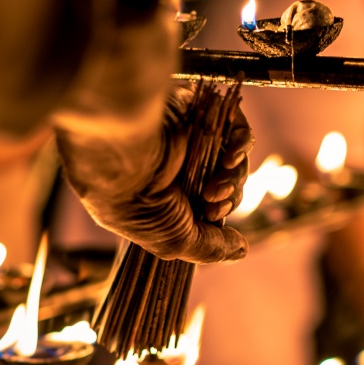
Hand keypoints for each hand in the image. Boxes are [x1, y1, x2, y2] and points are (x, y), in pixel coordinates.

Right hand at [61, 86, 253, 263]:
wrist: (122, 154)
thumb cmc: (140, 204)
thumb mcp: (175, 240)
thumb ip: (211, 248)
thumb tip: (242, 250)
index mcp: (164, 200)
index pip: (206, 208)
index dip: (219, 213)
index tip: (213, 214)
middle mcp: (176, 171)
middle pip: (223, 185)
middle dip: (227, 196)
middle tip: (212, 200)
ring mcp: (187, 141)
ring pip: (231, 162)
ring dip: (233, 176)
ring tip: (217, 183)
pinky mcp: (199, 114)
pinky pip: (235, 129)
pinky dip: (241, 144)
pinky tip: (232, 156)